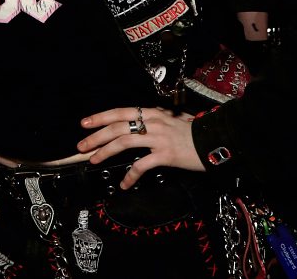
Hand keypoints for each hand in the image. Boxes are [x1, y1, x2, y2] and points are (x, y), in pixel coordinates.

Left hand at [77, 106, 204, 188]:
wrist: (215, 141)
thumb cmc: (191, 133)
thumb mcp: (169, 120)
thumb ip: (151, 121)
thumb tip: (133, 123)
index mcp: (151, 113)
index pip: (119, 112)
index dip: (100, 117)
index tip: (84, 123)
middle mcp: (152, 122)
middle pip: (116, 127)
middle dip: (96, 136)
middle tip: (81, 146)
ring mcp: (158, 138)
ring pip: (123, 142)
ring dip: (105, 152)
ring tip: (93, 160)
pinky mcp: (165, 155)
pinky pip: (141, 165)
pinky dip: (130, 176)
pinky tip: (124, 184)